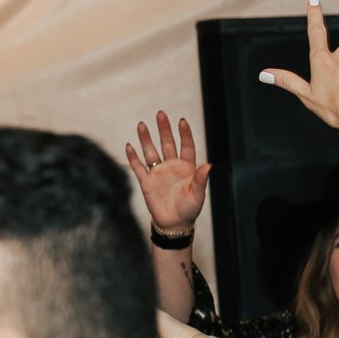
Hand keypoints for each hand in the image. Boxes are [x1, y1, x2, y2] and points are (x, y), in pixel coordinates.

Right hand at [125, 110, 209, 235]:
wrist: (174, 224)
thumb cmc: (190, 209)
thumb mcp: (198, 194)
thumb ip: (201, 179)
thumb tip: (209, 165)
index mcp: (187, 167)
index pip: (186, 146)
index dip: (184, 134)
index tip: (182, 121)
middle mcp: (172, 166)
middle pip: (167, 143)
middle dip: (163, 129)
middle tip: (160, 114)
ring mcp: (158, 173)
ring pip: (151, 152)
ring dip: (146, 139)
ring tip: (142, 125)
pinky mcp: (146, 182)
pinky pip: (138, 167)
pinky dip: (133, 157)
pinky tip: (129, 146)